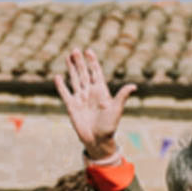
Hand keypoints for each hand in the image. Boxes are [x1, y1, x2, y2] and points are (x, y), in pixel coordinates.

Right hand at [54, 47, 136, 161]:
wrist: (98, 140)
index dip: (92, 62)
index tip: (89, 51)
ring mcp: (80, 98)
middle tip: (75, 50)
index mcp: (101, 91)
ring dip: (71, 69)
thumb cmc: (109, 126)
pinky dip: (61, 86)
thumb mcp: (116, 109)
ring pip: (75, 80)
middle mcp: (90, 93)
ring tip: (68, 57)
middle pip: (84, 73)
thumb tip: (134, 86)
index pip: (96, 73)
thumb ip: (122, 96)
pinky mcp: (71, 106)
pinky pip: (65, 93)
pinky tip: (58, 77)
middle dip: (80, 62)